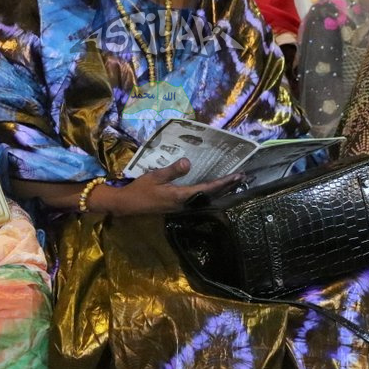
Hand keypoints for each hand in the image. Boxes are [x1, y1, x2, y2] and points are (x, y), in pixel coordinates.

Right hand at [93, 159, 242, 215]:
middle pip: (210, 195)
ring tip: (232, 181)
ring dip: (219, 189)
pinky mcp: (177, 205)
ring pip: (205, 197)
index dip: (223, 182)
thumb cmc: (140, 190)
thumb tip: (188, 162)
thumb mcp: (155, 176)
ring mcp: (181, 206)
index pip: (207, 188)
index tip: (236, 175)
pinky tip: (211, 187)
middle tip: (241, 177)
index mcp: (180, 195)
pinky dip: (209, 191)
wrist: (127, 205)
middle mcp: (184, 203)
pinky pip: (198, 198)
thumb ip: (172, 170)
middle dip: (226, 186)